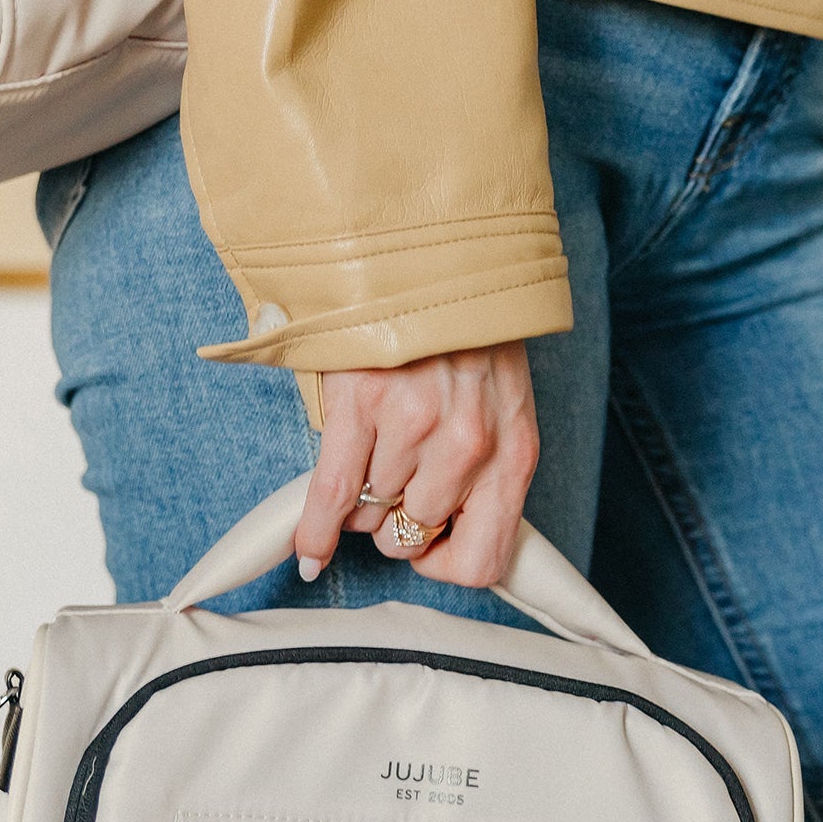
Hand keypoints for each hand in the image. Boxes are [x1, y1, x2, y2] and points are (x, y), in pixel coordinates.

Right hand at [293, 342, 538, 589]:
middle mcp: (469, 447)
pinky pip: (333, 496)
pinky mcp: (363, 405)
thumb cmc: (468, 339)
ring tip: (370, 450)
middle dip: (393, 521)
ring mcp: (415, 427)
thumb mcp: (503, 409)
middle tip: (391, 482)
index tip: (429, 544)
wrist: (434, 258)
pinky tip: (309, 552)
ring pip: (370, 512)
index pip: (482, 560)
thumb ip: (486, 472)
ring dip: (362, 495)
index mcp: (513, 455)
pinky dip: (315, 531)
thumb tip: (440, 532)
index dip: (445, 563)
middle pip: (412, 535)